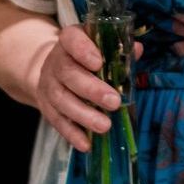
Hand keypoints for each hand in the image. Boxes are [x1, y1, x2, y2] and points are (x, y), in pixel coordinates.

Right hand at [31, 25, 143, 153]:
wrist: (53, 70)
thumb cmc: (84, 56)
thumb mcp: (98, 46)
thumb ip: (117, 49)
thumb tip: (137, 49)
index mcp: (69, 41)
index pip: (71, 39)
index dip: (83, 50)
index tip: (99, 63)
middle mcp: (55, 62)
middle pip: (68, 74)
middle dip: (91, 90)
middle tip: (114, 102)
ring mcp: (48, 86)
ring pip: (62, 101)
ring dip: (84, 115)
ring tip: (105, 126)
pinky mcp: (46, 108)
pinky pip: (57, 122)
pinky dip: (72, 134)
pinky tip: (86, 144)